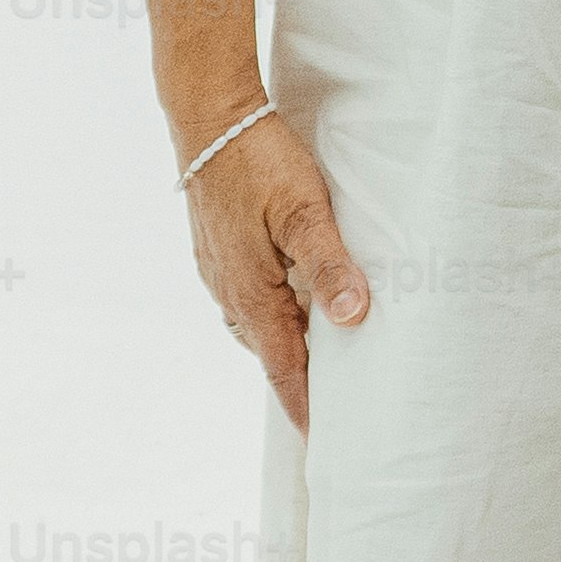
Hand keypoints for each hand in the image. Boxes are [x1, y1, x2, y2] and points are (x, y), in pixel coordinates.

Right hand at [182, 107, 364, 431]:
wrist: (207, 117)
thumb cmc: (258, 161)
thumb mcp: (304, 210)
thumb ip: (329, 265)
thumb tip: (353, 318)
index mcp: (251, 293)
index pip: (283, 367)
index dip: (305, 405)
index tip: (324, 444)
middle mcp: (230, 291)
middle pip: (270, 352)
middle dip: (299, 383)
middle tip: (334, 410)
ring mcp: (219, 272)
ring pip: (257, 325)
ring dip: (286, 346)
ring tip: (321, 364)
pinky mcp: (218, 251)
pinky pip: (248, 299)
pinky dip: (273, 314)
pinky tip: (293, 305)